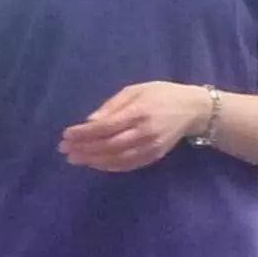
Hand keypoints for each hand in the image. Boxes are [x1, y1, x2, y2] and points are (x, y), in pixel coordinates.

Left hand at [61, 82, 209, 172]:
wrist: (193, 110)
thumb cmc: (161, 94)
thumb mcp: (136, 90)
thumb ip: (112, 106)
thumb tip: (89, 122)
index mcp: (138, 112)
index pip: (105, 127)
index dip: (84, 133)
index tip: (66, 135)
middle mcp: (144, 132)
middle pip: (108, 145)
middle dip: (84, 149)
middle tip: (64, 150)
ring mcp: (150, 147)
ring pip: (117, 159)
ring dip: (93, 160)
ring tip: (75, 159)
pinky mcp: (154, 156)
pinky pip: (128, 165)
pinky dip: (110, 166)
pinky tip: (96, 164)